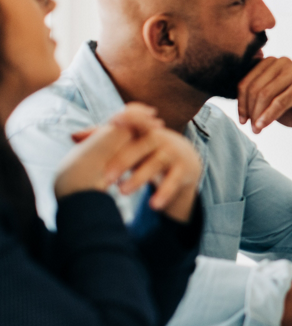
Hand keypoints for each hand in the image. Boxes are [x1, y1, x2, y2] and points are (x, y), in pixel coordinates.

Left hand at [57, 104, 202, 221]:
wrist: (185, 160)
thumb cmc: (147, 151)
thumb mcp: (129, 143)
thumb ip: (102, 138)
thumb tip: (73, 136)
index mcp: (144, 129)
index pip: (135, 122)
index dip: (126, 120)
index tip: (113, 122)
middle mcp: (161, 138)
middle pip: (141, 146)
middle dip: (123, 161)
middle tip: (105, 178)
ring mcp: (174, 153)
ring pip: (156, 163)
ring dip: (139, 178)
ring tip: (122, 192)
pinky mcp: (184, 170)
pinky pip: (173, 181)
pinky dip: (163, 193)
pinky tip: (153, 205)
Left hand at [237, 57, 291, 134]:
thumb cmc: (291, 107)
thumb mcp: (269, 98)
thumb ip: (254, 93)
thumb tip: (234, 97)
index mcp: (270, 62)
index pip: (246, 81)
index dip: (240, 102)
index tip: (242, 119)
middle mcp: (282, 62)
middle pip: (255, 87)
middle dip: (250, 109)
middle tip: (250, 126)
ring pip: (265, 94)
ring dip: (258, 115)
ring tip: (257, 129)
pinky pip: (279, 102)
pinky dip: (268, 116)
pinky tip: (262, 126)